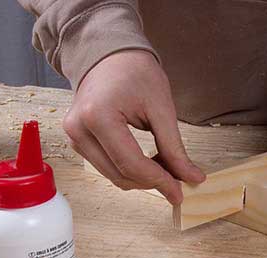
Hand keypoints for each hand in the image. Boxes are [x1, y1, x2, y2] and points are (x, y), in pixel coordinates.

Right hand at [64, 50, 204, 204]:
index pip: (132, 165)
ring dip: (142, 179)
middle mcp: (79, 130)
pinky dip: (131, 171)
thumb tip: (192, 178)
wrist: (109, 55)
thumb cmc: (135, 72)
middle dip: (152, 182)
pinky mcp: (77, 142)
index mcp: (98, 116)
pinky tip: (148, 161)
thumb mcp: (161, 108)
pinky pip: (108, 168)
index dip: (159, 182)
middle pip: (121, 175)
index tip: (180, 192)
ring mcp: (74, 138)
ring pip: (114, 177)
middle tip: (179, 179)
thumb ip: (174, 148)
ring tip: (165, 166)